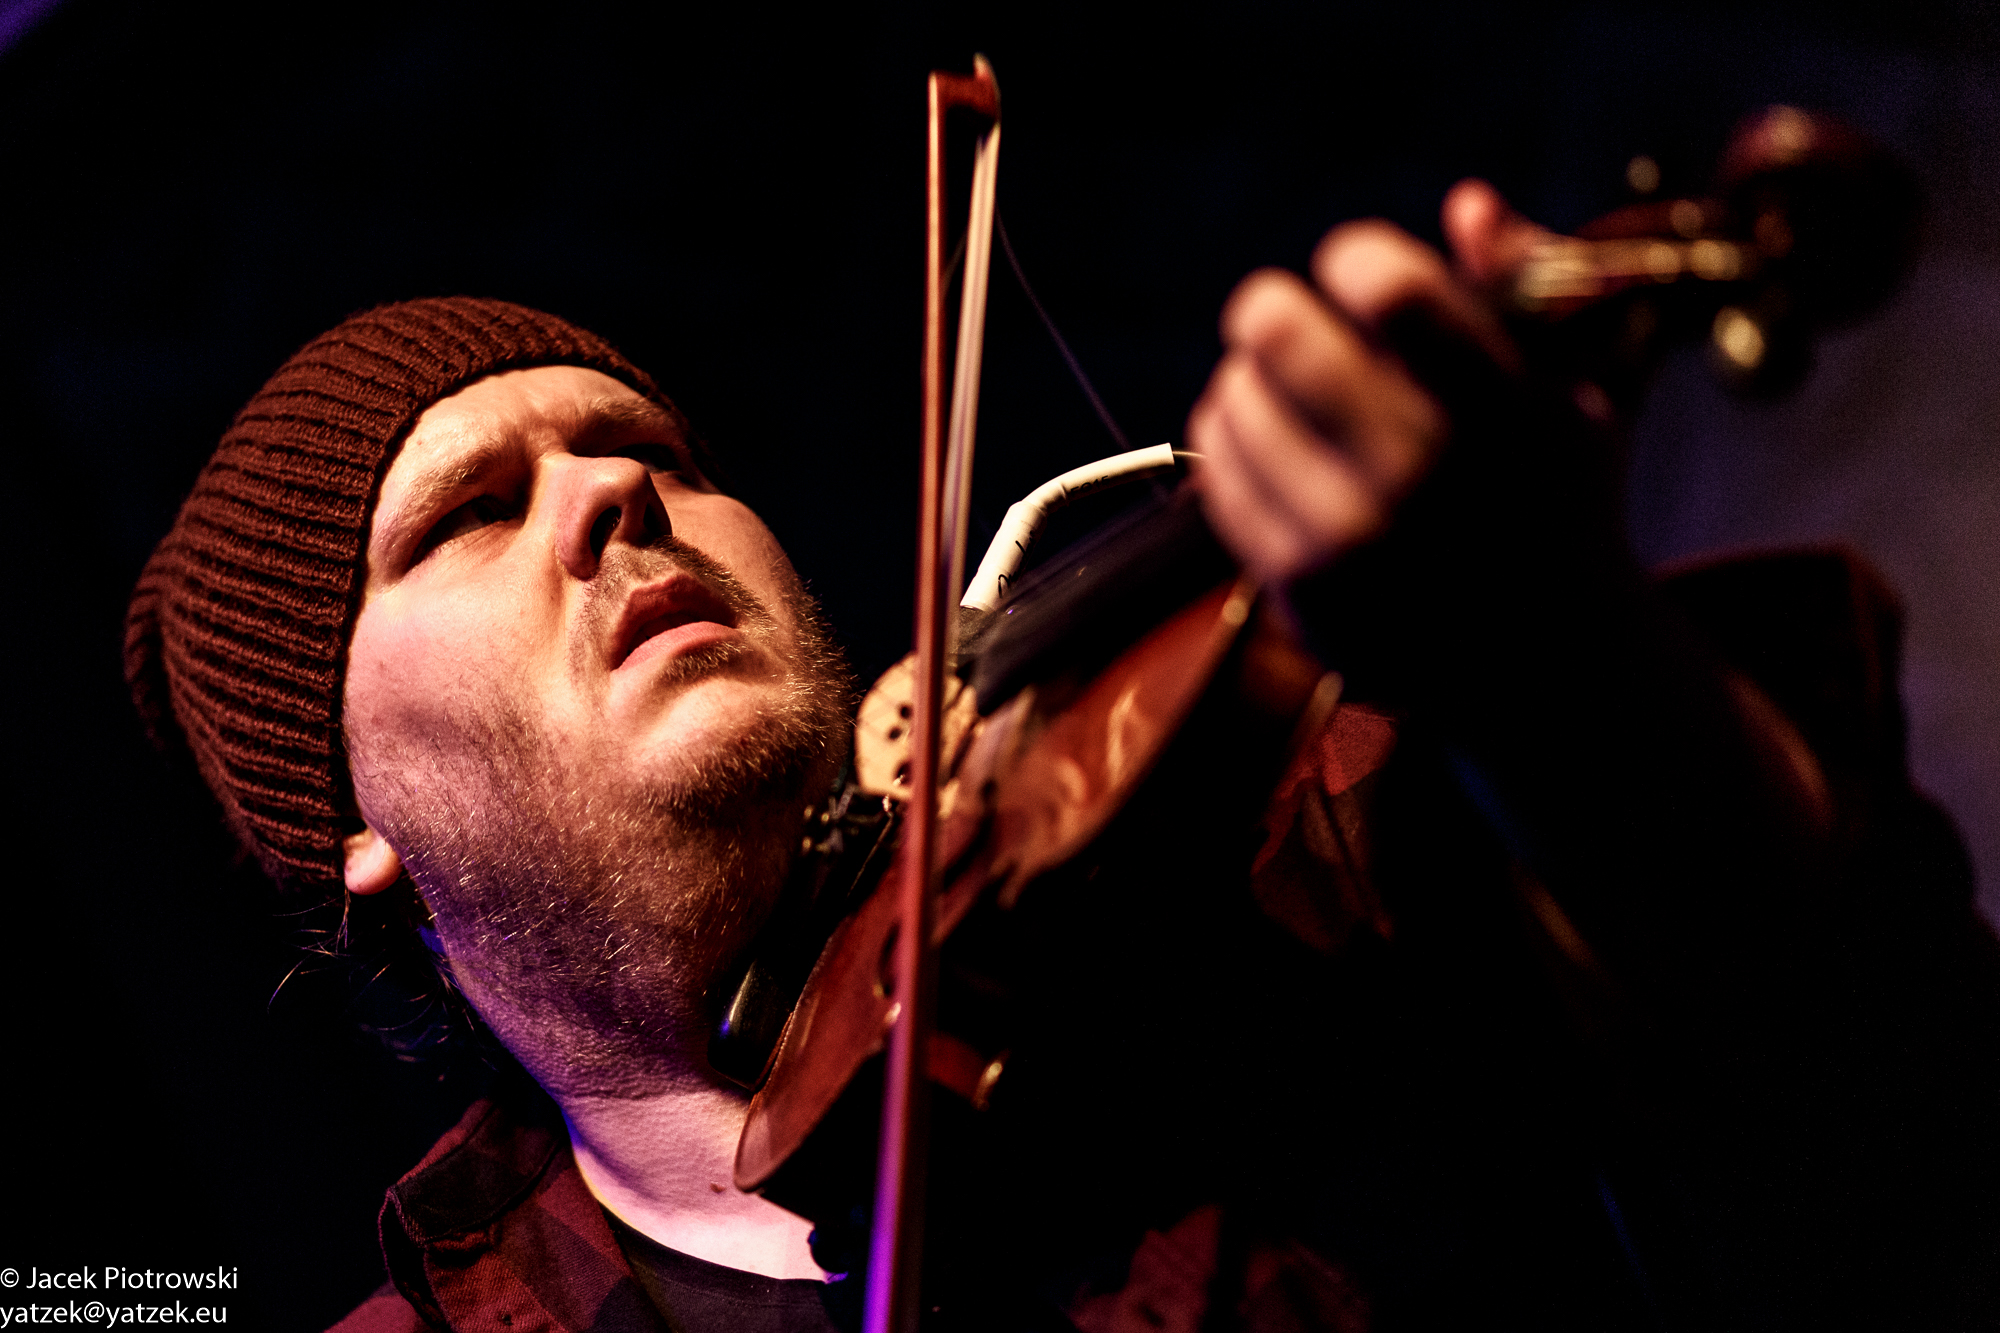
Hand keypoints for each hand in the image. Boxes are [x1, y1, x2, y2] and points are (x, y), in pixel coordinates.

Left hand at [1188, 180, 1544, 588]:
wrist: (1548, 666)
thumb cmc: (1556, 506)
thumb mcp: (1573, 399)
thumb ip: (1524, 294)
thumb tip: (1467, 202)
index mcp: (1505, 414)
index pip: (1396, 292)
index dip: (1358, 258)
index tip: (1355, 269)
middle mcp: (1424, 478)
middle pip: (1286, 340)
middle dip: (1270, 309)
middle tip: (1273, 312)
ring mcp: (1353, 542)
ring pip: (1237, 405)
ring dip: (1244, 378)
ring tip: (1271, 384)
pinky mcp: (1300, 591)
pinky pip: (1223, 481)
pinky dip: (1231, 445)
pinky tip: (1263, 441)